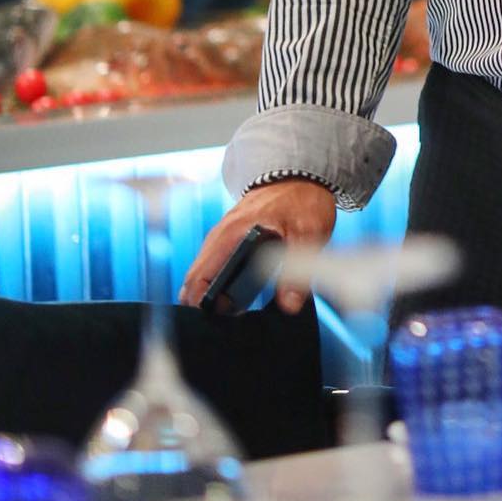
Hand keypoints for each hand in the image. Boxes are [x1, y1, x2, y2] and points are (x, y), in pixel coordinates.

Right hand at [178, 178, 336, 314]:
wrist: (302, 173)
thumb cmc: (302, 199)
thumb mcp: (307, 234)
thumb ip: (297, 269)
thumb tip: (289, 305)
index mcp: (232, 234)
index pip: (199, 277)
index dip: (200, 305)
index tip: (213, 326)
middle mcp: (220, 235)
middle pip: (194, 278)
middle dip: (202, 305)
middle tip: (222, 327)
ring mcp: (222, 235)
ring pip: (202, 272)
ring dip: (209, 295)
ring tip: (229, 318)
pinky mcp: (230, 237)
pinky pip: (213, 264)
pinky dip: (216, 283)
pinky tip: (233, 300)